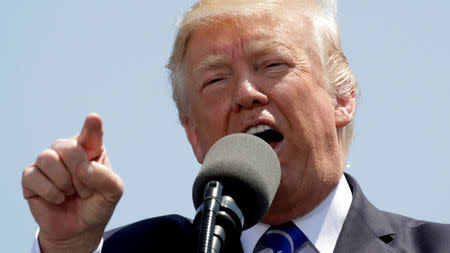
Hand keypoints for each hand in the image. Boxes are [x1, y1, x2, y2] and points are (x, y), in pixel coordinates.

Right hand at [22, 113, 123, 252]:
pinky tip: (58, 199)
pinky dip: (50, 192)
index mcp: (91, 149)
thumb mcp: (113, 192)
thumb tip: (83, 169)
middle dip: (78, 171)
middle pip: (67, 146)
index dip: (91, 126)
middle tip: (86, 190)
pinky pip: (33, 176)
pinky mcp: (31, 178)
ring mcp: (48, 163)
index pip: (91, 133)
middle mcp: (68, 151)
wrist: (80, 229)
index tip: (93, 119)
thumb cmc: (98, 204)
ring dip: (63, 181)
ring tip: (71, 193)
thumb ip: (105, 178)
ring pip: (47, 157)